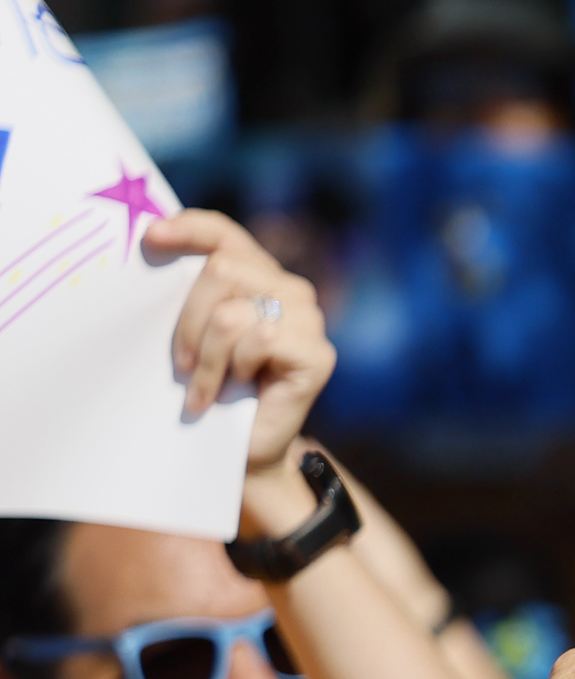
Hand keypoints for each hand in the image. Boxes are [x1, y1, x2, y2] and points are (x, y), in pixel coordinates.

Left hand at [155, 210, 332, 512]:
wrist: (242, 449)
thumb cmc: (213, 389)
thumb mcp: (194, 331)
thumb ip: (192, 294)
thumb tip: (153, 249)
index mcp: (260, 276)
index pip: (226, 234)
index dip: (190, 229)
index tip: (151, 237)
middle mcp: (291, 289)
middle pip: (221, 269)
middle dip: (188, 321)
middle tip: (182, 362)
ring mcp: (310, 320)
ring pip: (232, 311)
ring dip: (208, 355)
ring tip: (207, 383)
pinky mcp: (319, 353)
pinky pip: (259, 338)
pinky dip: (233, 368)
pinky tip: (237, 388)